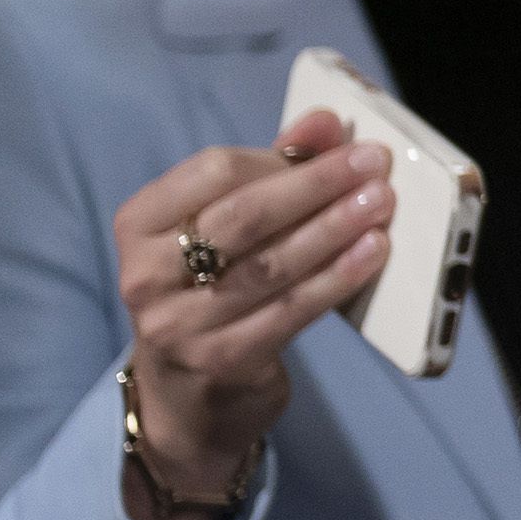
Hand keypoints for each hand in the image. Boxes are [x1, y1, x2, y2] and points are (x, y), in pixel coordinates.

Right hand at [111, 115, 390, 519]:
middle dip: (317, 186)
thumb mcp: (226, 229)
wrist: (189, 397)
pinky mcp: (220, 362)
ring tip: (381, 204)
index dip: (282, 157)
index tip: (343, 146)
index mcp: (139, 224)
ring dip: (334, 228)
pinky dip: (337, 277)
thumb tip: (327, 122)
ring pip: (271, 264)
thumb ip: (272, 170)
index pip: (213, 171)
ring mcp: (178, 324)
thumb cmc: (212, 289)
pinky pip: (289, 310)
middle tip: (374, 165)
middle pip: (244, 216)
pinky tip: (372, 253)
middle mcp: (145, 274)